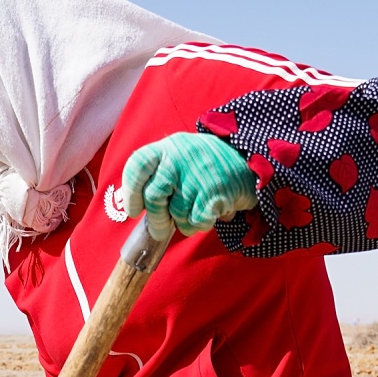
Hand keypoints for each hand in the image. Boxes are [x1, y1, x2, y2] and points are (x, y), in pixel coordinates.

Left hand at [121, 132, 257, 240]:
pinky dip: (199, 225)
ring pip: (176, 215)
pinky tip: (207, 212)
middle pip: (154, 197)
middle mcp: (180, 159)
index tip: (134, 210)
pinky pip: (196, 223)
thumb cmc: (203, 164)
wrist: (247, 159)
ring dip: (183, 221)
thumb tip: (129, 203)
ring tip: (195, 208)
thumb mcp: (178, 155)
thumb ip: (154, 173)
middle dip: (156, 219)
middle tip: (159, 229)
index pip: (137, 166)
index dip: (131, 191)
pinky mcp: (214, 195)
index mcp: (167, 148)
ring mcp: (198, 177)